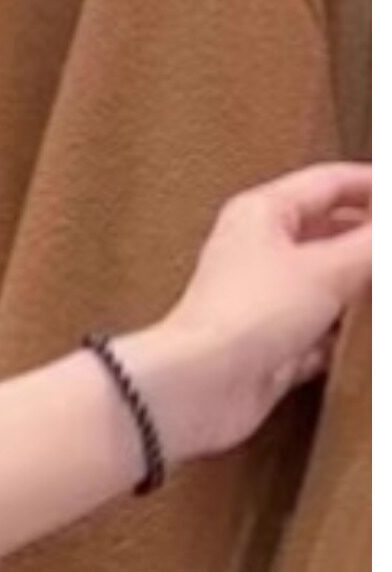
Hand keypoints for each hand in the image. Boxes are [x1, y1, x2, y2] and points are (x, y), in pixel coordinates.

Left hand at [131, 160, 370, 462]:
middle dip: (370, 243)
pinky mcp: (266, 350)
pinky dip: (340, 338)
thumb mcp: (329, 269)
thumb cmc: (247, 315)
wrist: (198, 389)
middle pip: (329, 234)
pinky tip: (364, 342)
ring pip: (323, 288)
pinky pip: (315, 337)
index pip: (330, 182)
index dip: (375, 187)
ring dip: (358, 293)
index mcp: (262, 213)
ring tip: (384, 296)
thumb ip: (373, 246)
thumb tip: (388, 234)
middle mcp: (257, 253)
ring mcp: (261, 304)